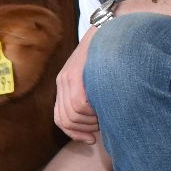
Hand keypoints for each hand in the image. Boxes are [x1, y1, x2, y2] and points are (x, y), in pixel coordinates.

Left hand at [53, 27, 100, 143]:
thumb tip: (96, 125)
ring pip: (73, 114)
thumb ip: (92, 97)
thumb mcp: (96, 79)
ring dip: (91, 121)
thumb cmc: (110, 57)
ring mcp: (66, 78)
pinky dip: (91, 112)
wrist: (109, 31)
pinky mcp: (74, 74)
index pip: (60, 119)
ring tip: (105, 114)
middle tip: (101, 126)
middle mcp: (62, 83)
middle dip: (84, 129)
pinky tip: (103, 107)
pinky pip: (79, 103)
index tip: (90, 139)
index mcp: (64, 86)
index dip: (74, 133)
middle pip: (65, 119)